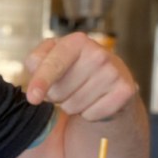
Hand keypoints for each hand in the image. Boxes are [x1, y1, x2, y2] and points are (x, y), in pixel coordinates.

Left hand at [23, 32, 137, 121]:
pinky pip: (90, 115)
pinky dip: (88, 114)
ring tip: (82, 92)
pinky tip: (95, 101)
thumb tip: (35, 71)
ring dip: (71, 105)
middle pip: (58, 92)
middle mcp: (99, 53)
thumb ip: (36, 61)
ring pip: (73, 106)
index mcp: (77, 41)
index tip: (33, 98)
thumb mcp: (50, 57)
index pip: (54, 64)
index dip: (41, 82)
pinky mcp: (125, 91)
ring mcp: (114, 72)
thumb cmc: (72, 68)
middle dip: (56, 95)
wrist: (108, 81)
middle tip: (68, 86)